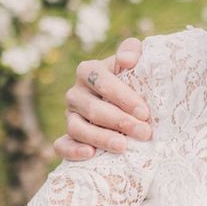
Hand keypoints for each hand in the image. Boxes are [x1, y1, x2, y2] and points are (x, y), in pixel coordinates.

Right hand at [54, 37, 150, 159]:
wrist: (128, 103)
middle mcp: (75, 93)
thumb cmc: (133, 78)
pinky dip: (73, 150)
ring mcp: (70, 115)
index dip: (123, 97)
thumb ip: (132, 50)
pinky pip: (62, 145)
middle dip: (120, 121)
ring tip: (122, 147)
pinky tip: (90, 154)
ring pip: (76, 128)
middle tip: (144, 132)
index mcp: (88, 71)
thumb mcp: (136, 59)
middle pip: (92, 108)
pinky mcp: (68, 136)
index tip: (144, 112)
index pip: (101, 82)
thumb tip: (126, 60)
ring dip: (100, 138)